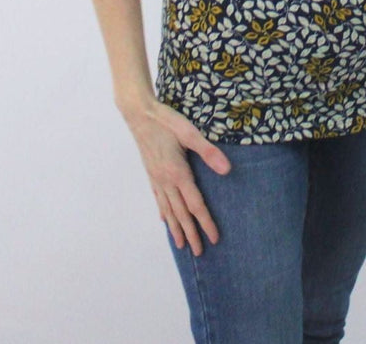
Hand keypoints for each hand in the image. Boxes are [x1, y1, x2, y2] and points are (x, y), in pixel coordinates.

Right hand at [123, 98, 231, 255]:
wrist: (138, 113)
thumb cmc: (165, 120)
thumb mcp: (189, 132)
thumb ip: (208, 151)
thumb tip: (227, 170)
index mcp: (177, 172)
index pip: (195, 204)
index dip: (205, 222)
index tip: (214, 239)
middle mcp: (165, 180)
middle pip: (181, 213)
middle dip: (191, 233)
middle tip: (199, 253)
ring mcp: (156, 178)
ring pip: (168, 209)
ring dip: (176, 228)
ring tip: (181, 245)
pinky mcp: (151, 173)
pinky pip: (158, 199)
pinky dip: (163, 212)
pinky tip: (164, 220)